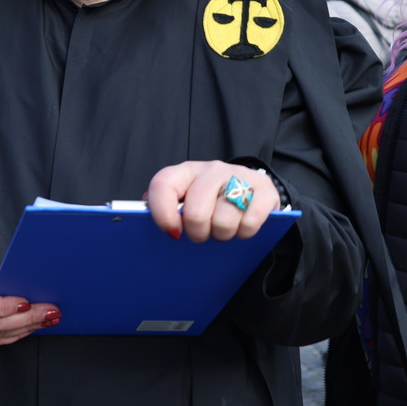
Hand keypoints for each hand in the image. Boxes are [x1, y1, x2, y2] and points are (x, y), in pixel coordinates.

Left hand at [146, 160, 280, 243]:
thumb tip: (142, 216)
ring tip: (223, 229)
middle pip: (196, 212)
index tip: (172, 232)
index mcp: (186, 172)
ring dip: (223, 234)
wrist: (252, 191)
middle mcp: (212, 170)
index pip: (163, 184)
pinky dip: (244, 233)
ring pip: (224, 221)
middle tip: (203, 234)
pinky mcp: (264, 189)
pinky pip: (250, 222)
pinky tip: (242, 226)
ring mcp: (239, 176)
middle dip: (198, 233)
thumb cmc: (212, 201)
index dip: (162, 213)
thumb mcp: (187, 200)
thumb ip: (165, 207)